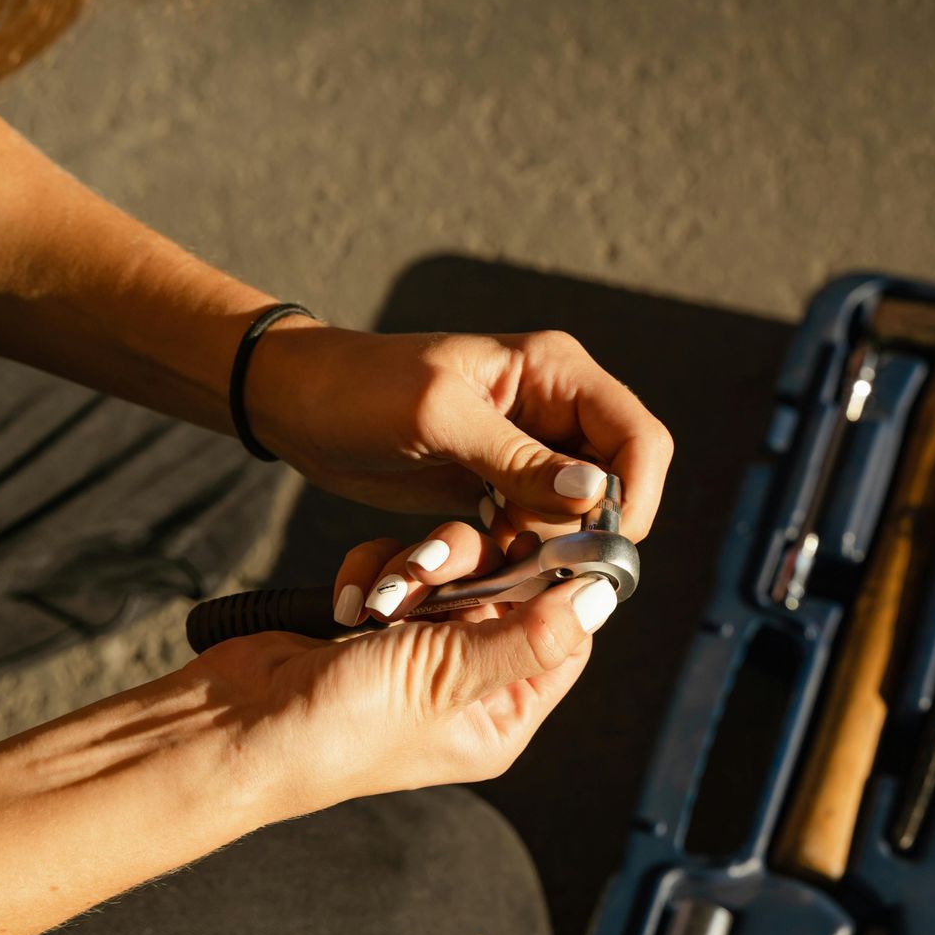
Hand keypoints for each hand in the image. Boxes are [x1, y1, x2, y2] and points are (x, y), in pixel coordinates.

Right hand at [184, 569, 616, 821]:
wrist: (232, 725)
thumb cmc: (337, 728)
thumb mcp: (446, 679)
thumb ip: (526, 636)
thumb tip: (599, 599)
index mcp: (501, 717)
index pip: (564, 639)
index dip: (559, 585)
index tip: (549, 534)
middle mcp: (468, 685)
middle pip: (510, 590)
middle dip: (470, 566)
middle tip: (433, 568)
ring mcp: (419, 649)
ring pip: (453, 567)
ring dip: (415, 567)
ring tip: (382, 598)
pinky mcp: (376, 618)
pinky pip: (400, 565)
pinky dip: (374, 570)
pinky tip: (349, 602)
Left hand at [245, 324, 672, 539]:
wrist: (295, 404)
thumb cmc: (358, 390)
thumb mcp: (436, 419)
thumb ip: (518, 459)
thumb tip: (594, 496)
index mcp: (556, 371)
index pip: (639, 439)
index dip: (635, 498)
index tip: (599, 550)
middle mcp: (556, 409)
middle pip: (619, 483)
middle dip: (587, 532)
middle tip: (536, 563)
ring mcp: (530, 450)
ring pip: (577, 517)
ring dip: (547, 548)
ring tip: (494, 560)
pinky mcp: (500, 485)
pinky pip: (535, 530)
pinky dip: (516, 553)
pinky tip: (477, 560)